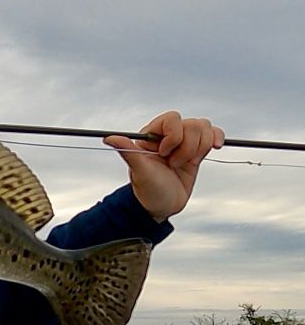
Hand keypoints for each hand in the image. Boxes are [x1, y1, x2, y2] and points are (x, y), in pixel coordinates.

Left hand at [104, 112, 223, 222]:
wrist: (162, 206)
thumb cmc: (148, 189)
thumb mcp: (139, 171)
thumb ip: (128, 151)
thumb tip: (108, 137)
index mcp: (151, 136)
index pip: (172, 118)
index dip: (174, 135)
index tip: (165, 154)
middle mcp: (168, 136)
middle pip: (192, 124)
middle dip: (188, 146)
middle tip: (174, 163)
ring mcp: (184, 142)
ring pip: (204, 127)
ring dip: (199, 148)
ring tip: (185, 163)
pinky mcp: (196, 151)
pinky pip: (212, 133)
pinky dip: (216, 137)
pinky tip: (215, 147)